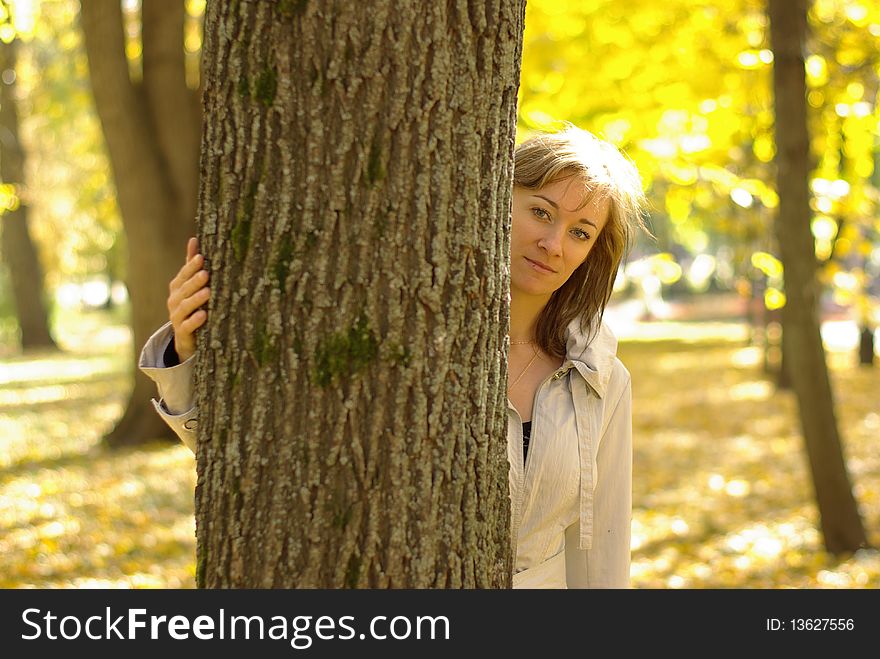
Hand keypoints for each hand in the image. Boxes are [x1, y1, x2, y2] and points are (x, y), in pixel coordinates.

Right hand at [167, 237, 209, 362]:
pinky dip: (194, 321)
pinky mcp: (183, 332)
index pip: (183, 275)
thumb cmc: (191, 305)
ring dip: (196, 299)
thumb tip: (194, 239)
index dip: (191, 267)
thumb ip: (191, 264)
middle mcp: (174, 301)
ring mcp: (177, 317)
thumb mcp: (190, 285)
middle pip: (184, 289)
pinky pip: (187, 326)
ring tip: (208, 292)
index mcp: (177, 288)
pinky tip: (204, 315)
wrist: (185, 337)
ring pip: (185, 307)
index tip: (201, 258)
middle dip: (194, 281)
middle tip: (206, 273)